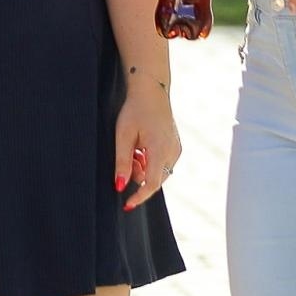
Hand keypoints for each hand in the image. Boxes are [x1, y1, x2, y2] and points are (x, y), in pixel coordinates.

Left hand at [114, 80, 180, 210]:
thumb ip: (122, 162)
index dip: (139, 196)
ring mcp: (176, 149)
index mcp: (160, 149)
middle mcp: (173, 152)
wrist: (151, 90)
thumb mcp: (123, 135)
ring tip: (134, 148)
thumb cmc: (135, 110)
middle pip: (155, 179)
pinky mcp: (176, 146)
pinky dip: (150, 161)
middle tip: (128, 157)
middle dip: (139, 177)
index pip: (151, 184)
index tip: (127, 205)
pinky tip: (142, 147)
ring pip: (158, 171)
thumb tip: (119, 186)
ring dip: (144, 168)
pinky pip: (162, 163)